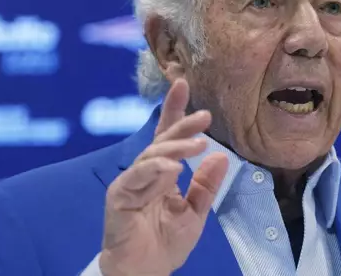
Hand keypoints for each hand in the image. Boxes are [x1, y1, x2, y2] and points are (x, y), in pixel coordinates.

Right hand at [99, 79, 228, 275]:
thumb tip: (221, 156)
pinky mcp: (119, 197)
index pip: (169, 137)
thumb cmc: (166, 243)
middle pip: (162, 140)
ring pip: (152, 155)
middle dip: (182, 124)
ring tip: (198, 144)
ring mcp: (130, 183)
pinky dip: (155, 171)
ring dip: (175, 147)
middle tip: (204, 116)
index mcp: (163, 173)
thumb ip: (206, 185)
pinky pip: (136, 178)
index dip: (175, 111)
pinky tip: (173, 168)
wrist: (146, 273)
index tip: (183, 83)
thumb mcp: (196, 212)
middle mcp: (145, 172)